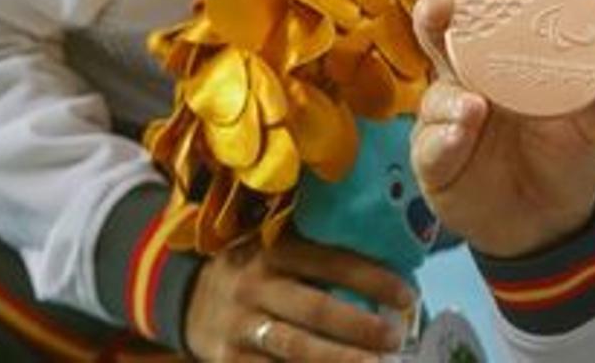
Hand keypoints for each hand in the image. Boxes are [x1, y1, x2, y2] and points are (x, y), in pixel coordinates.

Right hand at [183, 231, 415, 360]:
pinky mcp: (226, 362)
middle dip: (359, 327)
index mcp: (276, 249)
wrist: (185, 295)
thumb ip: (320, 250)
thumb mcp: (278, 244)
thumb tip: (392, 255)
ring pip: (295, 350)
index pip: (331, 262)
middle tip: (396, 339)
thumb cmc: (255, 266)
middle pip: (315, 309)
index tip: (408, 296)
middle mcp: (257, 286)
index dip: (371, 278)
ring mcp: (240, 327)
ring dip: (338, 362)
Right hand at [410, 0, 594, 257]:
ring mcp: (447, 116)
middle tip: (444, 7)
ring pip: (433, 89)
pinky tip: (462, 135)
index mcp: (505, 57)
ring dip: (448, 91)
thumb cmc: (567, 158)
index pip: (486, 10)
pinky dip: (445, 137)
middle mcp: (469, 77)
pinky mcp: (434, 158)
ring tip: (474, 104)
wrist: (549, 225)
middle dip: (436, 11)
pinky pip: (430, 143)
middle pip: (441, 34)